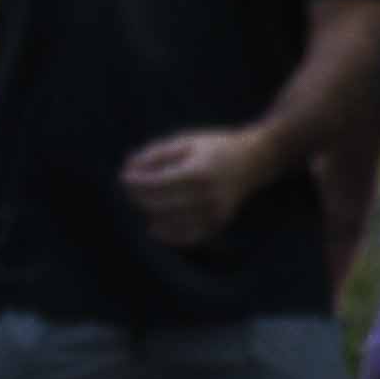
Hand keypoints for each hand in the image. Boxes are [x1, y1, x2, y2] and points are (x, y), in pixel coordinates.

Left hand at [119, 126, 266, 248]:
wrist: (256, 160)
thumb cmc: (216, 147)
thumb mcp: (186, 142)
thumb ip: (156, 154)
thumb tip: (128, 168)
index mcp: (197, 172)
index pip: (154, 184)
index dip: (135, 182)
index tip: (123, 176)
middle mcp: (206, 196)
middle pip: (158, 204)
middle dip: (138, 197)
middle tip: (130, 188)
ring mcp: (213, 213)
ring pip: (168, 223)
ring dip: (150, 213)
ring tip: (144, 201)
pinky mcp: (218, 223)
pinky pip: (187, 237)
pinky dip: (168, 234)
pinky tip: (154, 226)